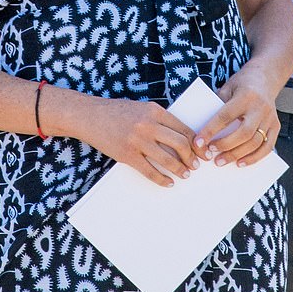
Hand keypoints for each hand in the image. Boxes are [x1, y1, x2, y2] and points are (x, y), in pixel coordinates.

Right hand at [82, 97, 199, 186]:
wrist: (90, 115)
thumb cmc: (117, 111)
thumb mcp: (142, 108)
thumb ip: (159, 119)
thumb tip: (181, 137)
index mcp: (155, 110)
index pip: (183, 128)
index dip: (196, 142)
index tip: (203, 152)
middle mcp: (148, 124)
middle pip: (180, 144)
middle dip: (191, 157)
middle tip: (195, 165)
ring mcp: (137, 140)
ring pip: (167, 159)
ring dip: (180, 170)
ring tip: (185, 175)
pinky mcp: (127, 155)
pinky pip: (150, 171)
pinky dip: (162, 179)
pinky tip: (168, 182)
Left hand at [193, 68, 280, 167]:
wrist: (266, 76)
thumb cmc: (241, 84)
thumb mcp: (227, 88)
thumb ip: (218, 107)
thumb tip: (204, 132)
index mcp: (245, 96)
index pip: (225, 116)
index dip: (210, 130)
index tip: (198, 142)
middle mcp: (260, 107)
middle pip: (243, 132)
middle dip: (225, 146)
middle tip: (210, 154)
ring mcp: (270, 117)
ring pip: (255, 142)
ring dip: (237, 154)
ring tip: (221, 161)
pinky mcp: (276, 125)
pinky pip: (267, 147)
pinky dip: (254, 158)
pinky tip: (241, 163)